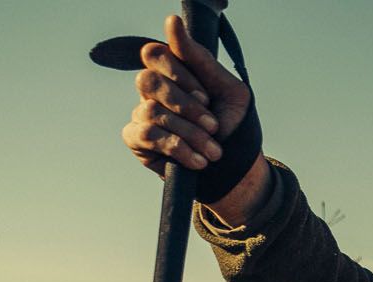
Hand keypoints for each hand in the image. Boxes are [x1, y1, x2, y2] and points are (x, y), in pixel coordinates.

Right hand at [121, 15, 254, 194]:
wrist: (235, 169)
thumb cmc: (232, 125)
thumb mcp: (228, 90)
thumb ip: (200, 58)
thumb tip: (171, 20)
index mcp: (172, 73)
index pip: (154, 54)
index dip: (180, 74)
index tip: (207, 96)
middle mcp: (152, 90)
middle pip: (148, 80)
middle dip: (186, 106)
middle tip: (214, 125)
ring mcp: (141, 113)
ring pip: (153, 111)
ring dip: (190, 133)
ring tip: (213, 151)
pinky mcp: (137, 140)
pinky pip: (147, 135)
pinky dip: (178, 148)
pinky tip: (198, 161)